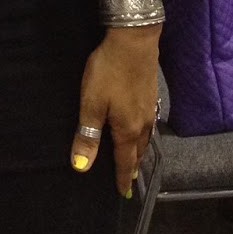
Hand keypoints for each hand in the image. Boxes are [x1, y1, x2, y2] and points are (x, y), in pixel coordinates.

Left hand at [70, 25, 160, 195]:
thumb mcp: (92, 102)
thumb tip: (82, 167)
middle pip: (138, 151)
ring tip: (135, 159)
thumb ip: (87, 134)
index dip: (123, 178)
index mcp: (128, 129)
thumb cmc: (109, 72)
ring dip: (139, 151)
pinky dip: (143, 135)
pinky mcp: (151, 93)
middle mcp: (143, 123)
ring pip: (145, 138)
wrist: (134, 40)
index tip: (124, 193)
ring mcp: (149, 107)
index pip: (125, 161)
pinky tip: (141, 128)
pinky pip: (148, 124)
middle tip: (129, 180)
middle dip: (132, 166)